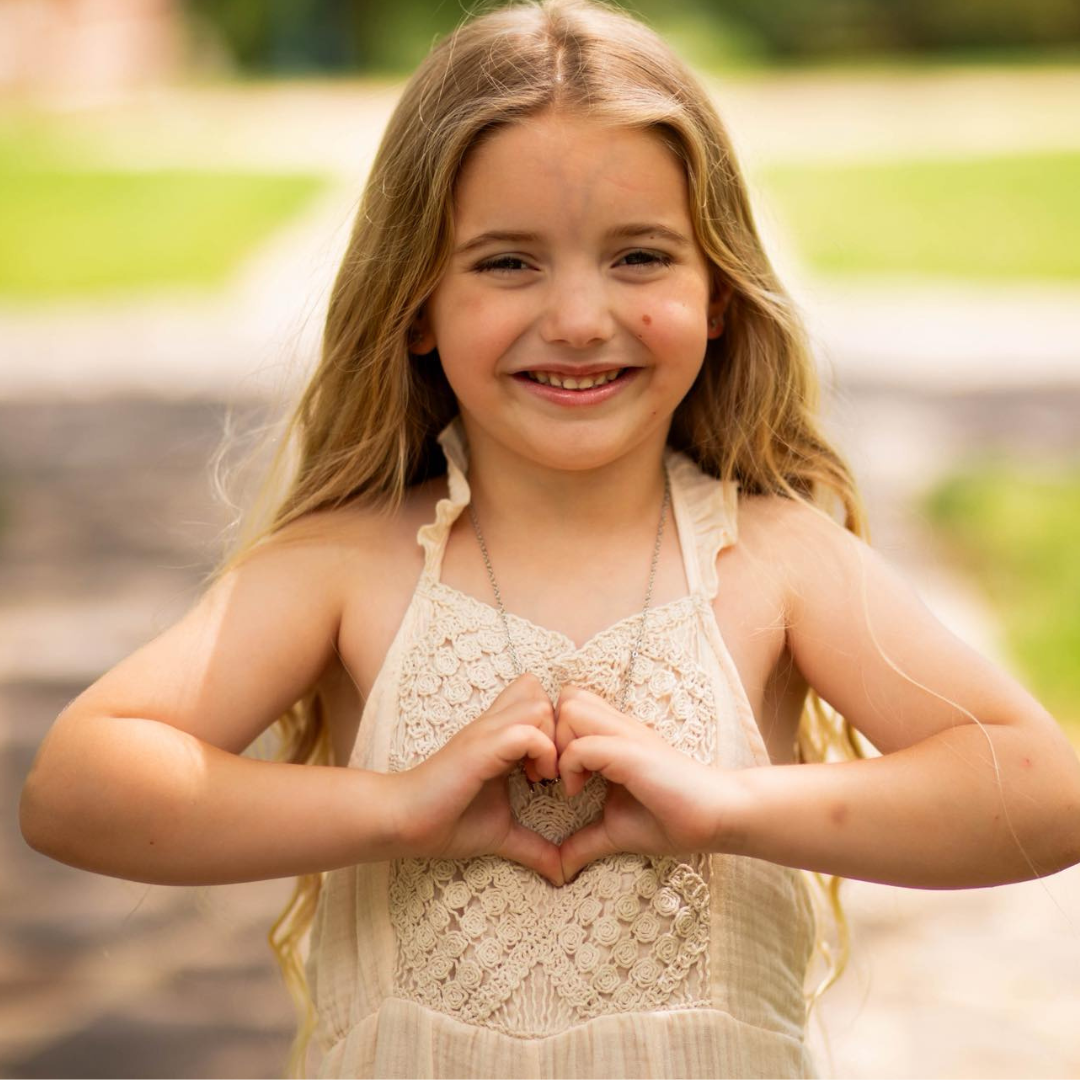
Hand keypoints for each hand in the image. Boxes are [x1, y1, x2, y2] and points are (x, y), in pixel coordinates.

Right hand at [391, 673, 563, 884]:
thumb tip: (562, 874)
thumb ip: (534, 846)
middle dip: (559, 728)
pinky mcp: (481, 748)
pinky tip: (535, 781)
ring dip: (552, 739)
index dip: (556, 728)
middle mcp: (493, 725)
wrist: (403, 822)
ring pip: (539, 705)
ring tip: (544, 775)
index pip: (538, 698)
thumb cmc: (447, 822)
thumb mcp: (502, 832)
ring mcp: (486, 732)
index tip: (556, 769)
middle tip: (554, 767)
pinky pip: (527, 733)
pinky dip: (542, 754)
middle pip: (542, 692)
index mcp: (500, 736)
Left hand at [553, 685, 727, 881]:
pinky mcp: (632, 753)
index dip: (552, 735)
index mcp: (613, 736)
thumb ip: (584, 842)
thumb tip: (558, 868)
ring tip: (566, 779)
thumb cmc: (673, 819)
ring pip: (570, 708)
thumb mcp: (616, 830)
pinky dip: (571, 767)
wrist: (718, 817)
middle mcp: (618, 726)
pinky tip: (579, 794)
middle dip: (550, 731)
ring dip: (559, 743)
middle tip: (552, 772)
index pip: (569, 704)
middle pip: (566, 696)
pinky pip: (583, 746)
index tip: (552, 775)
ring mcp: (626, 735)